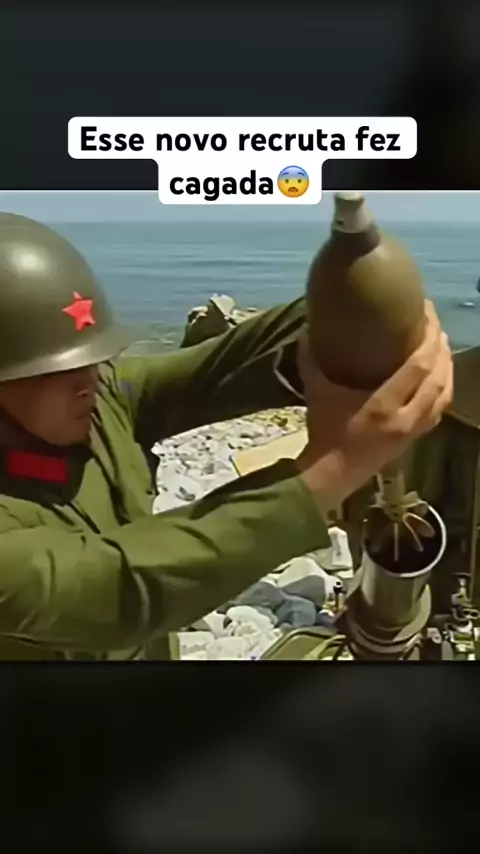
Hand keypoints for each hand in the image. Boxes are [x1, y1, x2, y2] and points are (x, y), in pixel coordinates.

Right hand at [295, 300, 452, 507]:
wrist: (332, 473)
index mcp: (384, 405)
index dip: (428, 336)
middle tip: (436, 324)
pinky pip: (439, 410)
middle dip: (441, 347)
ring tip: (442, 345)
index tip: (427, 312)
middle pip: (438, 376)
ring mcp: (414, 430)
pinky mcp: (415, 438)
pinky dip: (443, 388)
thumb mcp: (316, 391)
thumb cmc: (323, 430)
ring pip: (444, 395)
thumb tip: (309, 327)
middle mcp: (406, 417)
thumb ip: (312, 358)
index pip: (420, 365)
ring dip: (447, 367)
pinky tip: (440, 376)